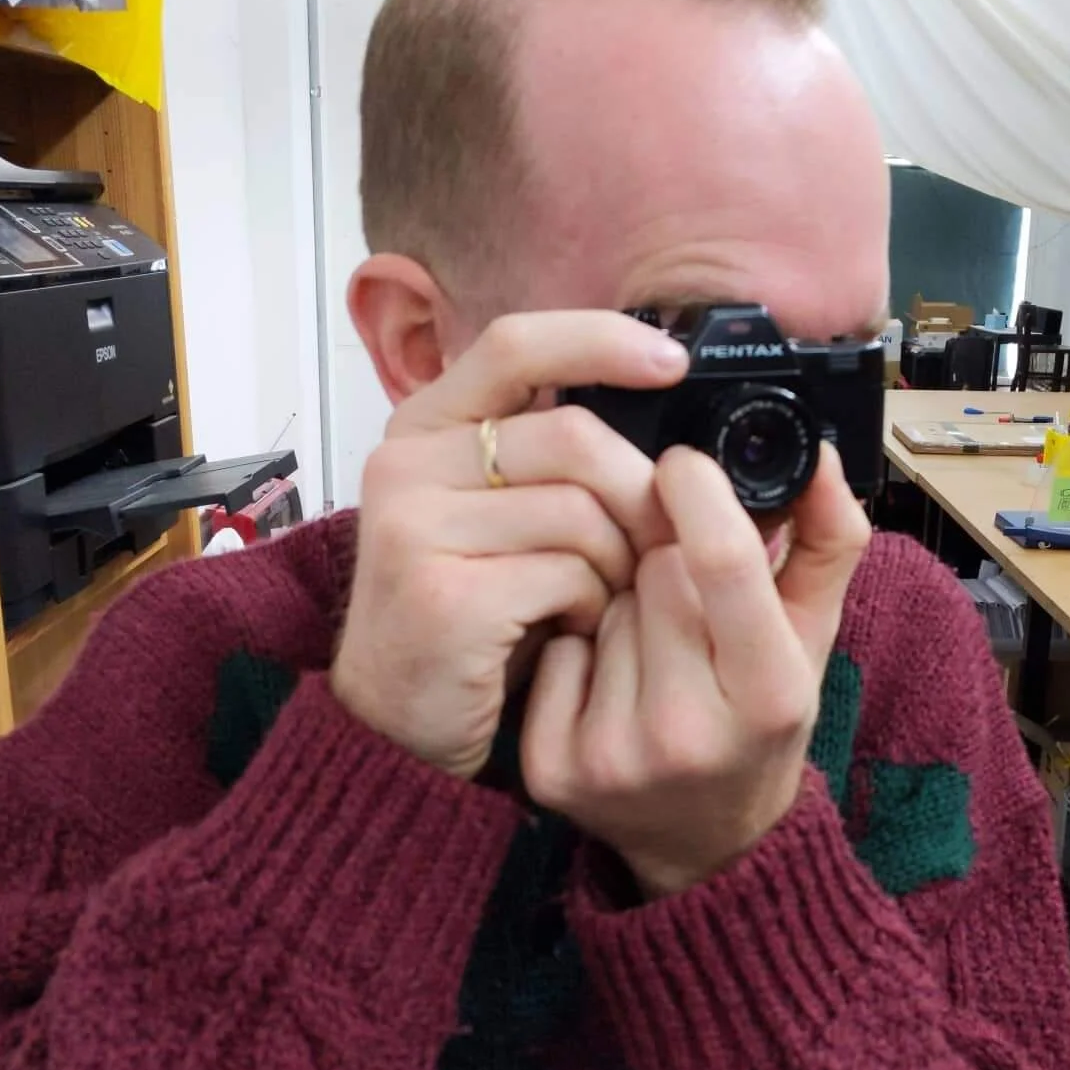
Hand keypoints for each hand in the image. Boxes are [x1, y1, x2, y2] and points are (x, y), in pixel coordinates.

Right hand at [330, 312, 686, 780]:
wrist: (397, 729)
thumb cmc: (470, 619)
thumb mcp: (498, 515)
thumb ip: (548, 456)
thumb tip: (660, 399)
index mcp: (424, 428)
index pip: (515, 344)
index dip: (601, 340)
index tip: (672, 360)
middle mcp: (406, 465)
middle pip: (576, 438)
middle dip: (639, 496)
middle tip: (650, 546)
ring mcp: (416, 529)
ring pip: (582, 512)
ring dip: (617, 564)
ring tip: (595, 600)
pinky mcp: (444, 596)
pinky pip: (569, 575)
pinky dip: (592, 608)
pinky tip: (571, 632)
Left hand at [521, 442, 870, 897]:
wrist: (708, 845)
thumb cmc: (761, 723)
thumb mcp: (813, 639)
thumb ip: (827, 539)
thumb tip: (816, 452)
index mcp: (770, 696)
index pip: (720, 560)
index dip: (696, 492)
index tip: (684, 464)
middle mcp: (691, 733)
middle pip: (653, 572)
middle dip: (666, 562)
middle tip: (686, 600)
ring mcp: (615, 757)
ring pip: (600, 604)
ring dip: (621, 605)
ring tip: (653, 650)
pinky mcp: (554, 770)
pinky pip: (556, 650)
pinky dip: (577, 651)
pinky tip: (608, 683)